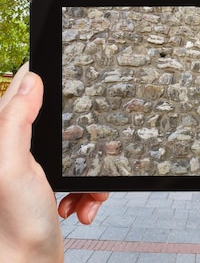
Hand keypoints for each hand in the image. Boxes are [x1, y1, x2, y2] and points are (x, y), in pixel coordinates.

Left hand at [0, 64, 108, 262]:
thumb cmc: (14, 227)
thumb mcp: (12, 169)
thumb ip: (16, 122)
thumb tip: (31, 80)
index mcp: (5, 136)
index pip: (24, 88)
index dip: (47, 79)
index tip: (69, 76)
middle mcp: (17, 148)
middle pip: (59, 118)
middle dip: (80, 133)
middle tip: (84, 149)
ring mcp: (35, 166)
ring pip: (76, 146)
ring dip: (88, 167)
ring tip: (83, 190)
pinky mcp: (50, 183)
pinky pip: (80, 172)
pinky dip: (87, 188)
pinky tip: (81, 204)